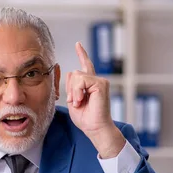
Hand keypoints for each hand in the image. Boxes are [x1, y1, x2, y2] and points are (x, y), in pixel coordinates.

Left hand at [66, 42, 124, 157]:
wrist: (95, 128)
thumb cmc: (85, 118)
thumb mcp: (72, 100)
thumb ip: (71, 87)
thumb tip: (71, 71)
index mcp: (90, 84)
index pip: (85, 66)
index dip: (82, 54)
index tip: (78, 44)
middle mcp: (96, 81)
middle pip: (74, 73)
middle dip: (70, 89)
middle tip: (75, 102)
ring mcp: (100, 81)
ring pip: (77, 76)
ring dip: (74, 92)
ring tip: (79, 102)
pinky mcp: (101, 84)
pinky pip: (82, 80)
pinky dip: (78, 91)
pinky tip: (81, 100)